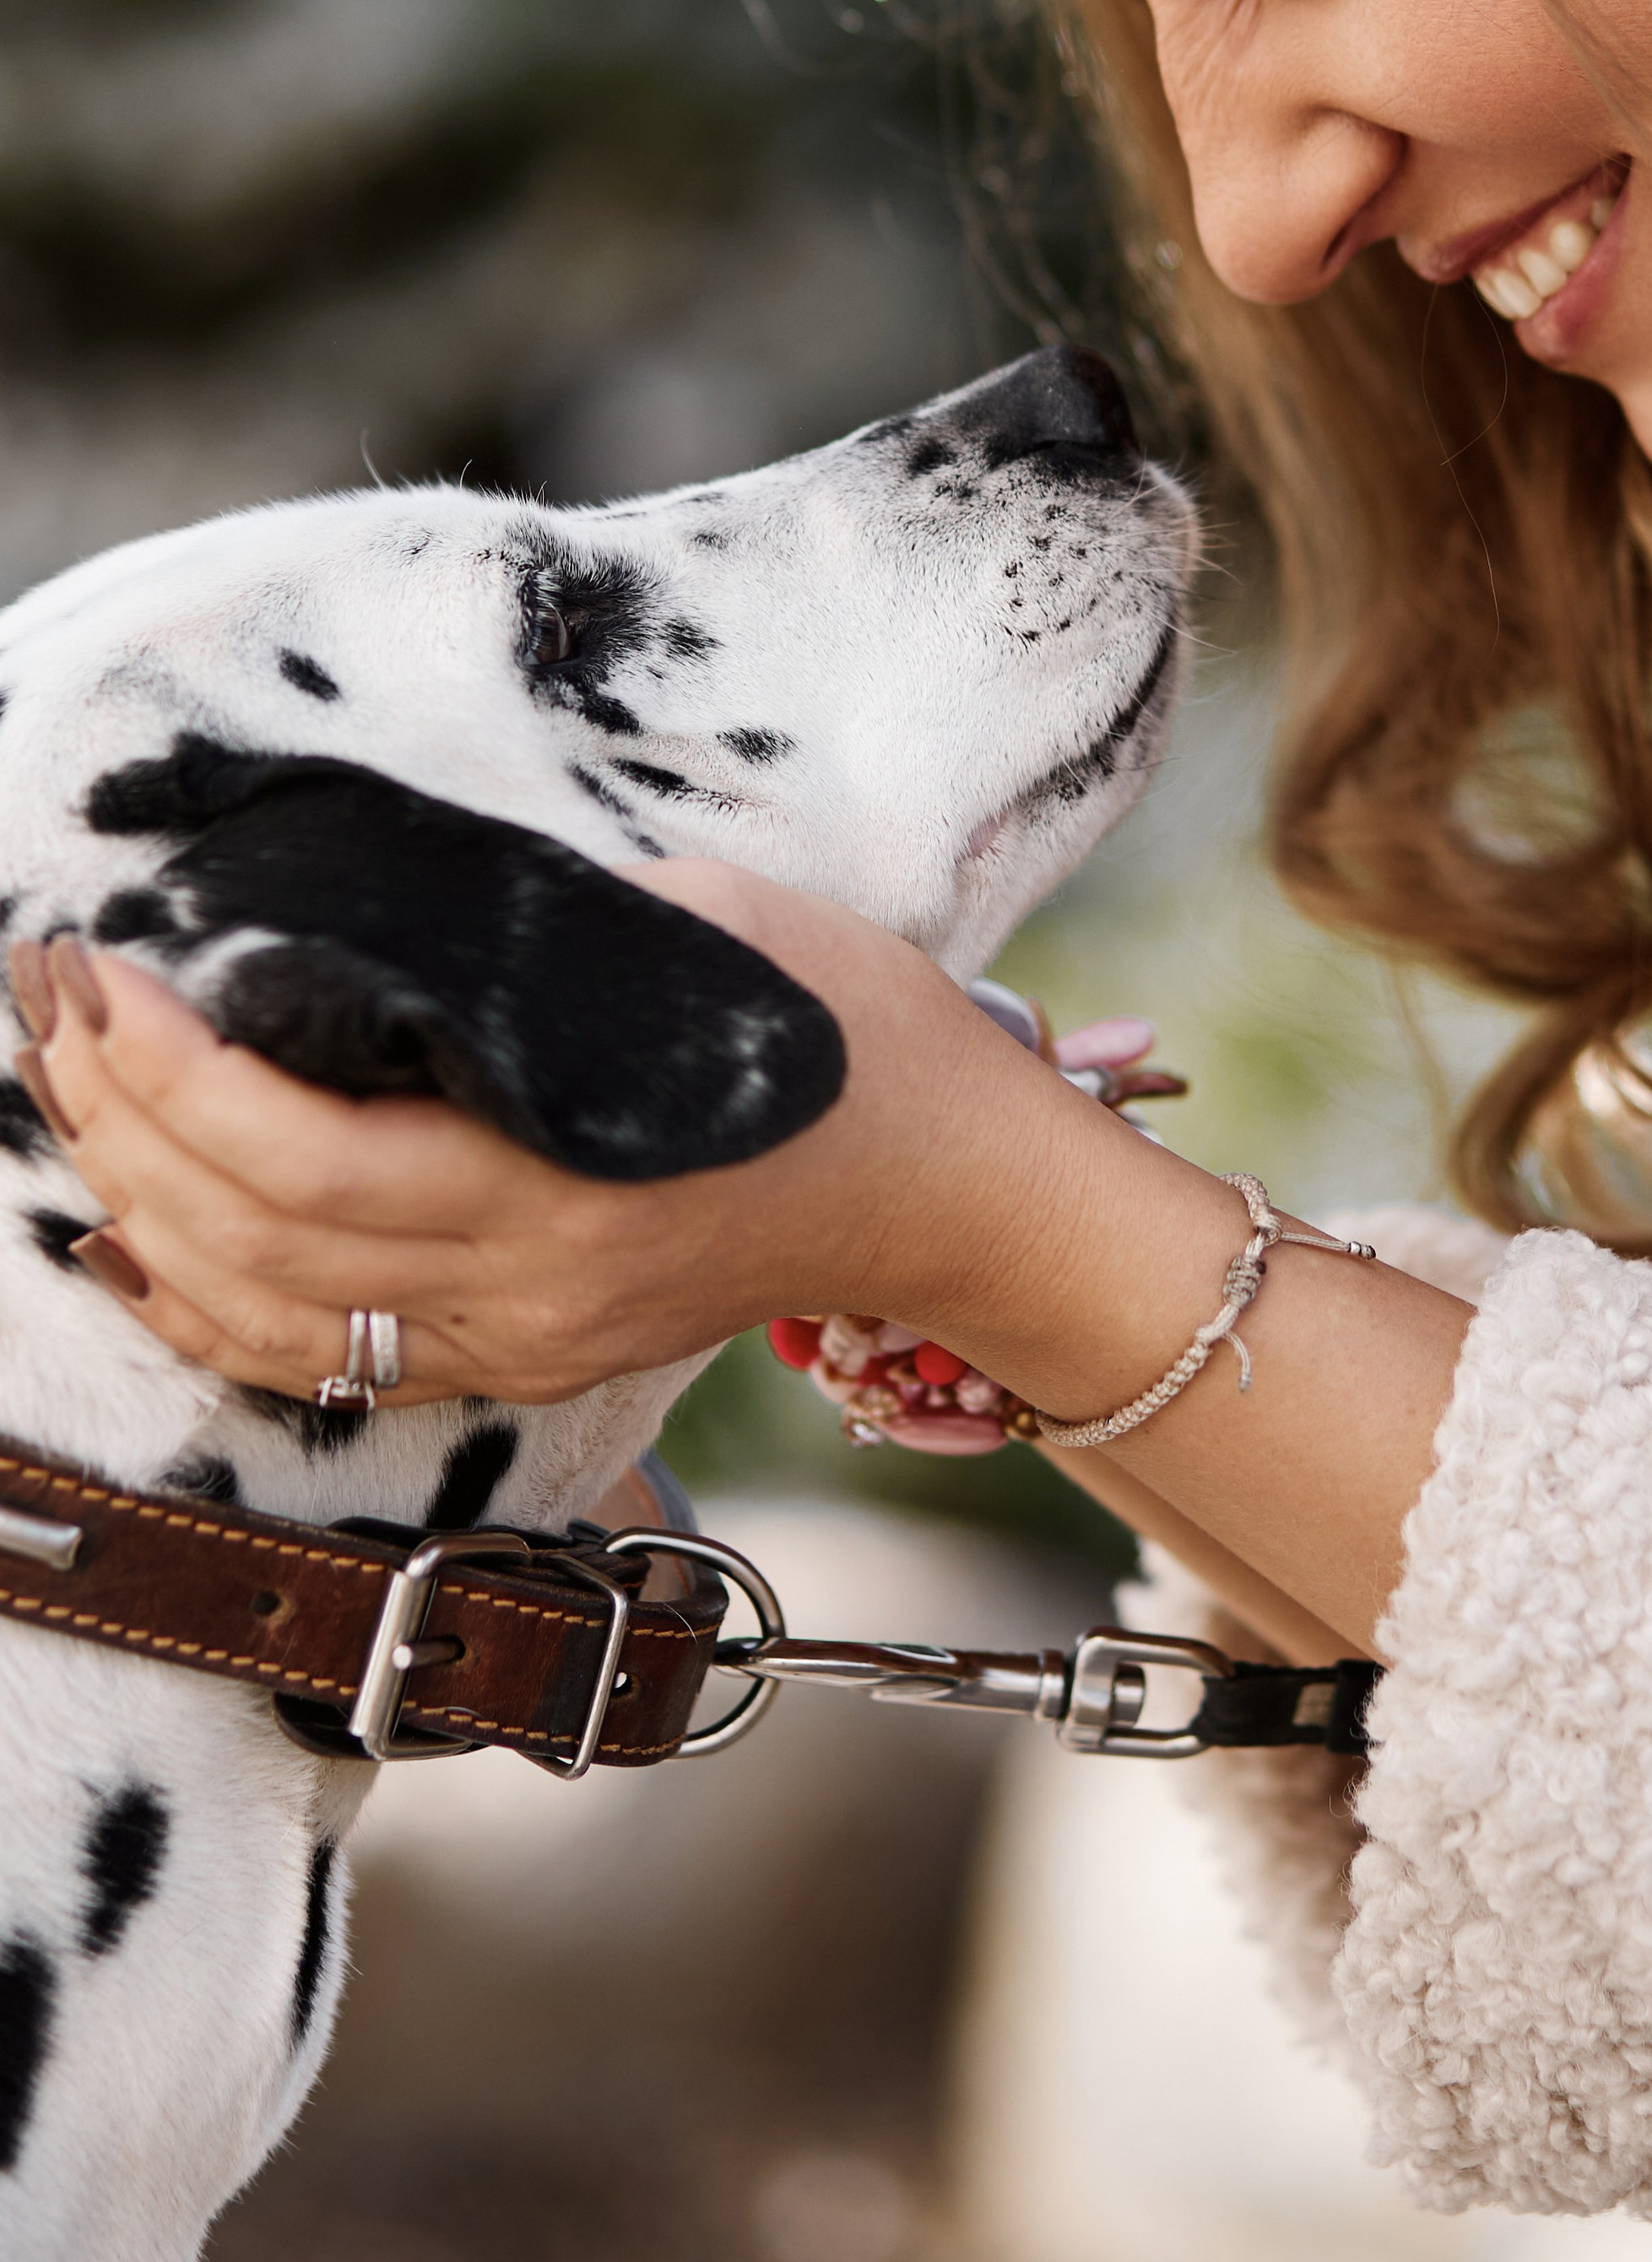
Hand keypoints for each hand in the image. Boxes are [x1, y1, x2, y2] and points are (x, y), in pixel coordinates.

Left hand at [13, 865, 1113, 1406]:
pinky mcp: (529, 1358)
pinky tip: (132, 1240)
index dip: (172, 1072)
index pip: (301, 1155)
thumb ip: (525, 928)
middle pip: (254, 1238)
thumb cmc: (847, 1027)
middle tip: (54, 1001)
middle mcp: (528, 1285)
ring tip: (71, 1091)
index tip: (105, 966)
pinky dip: (208, 1309)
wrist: (952, 1182)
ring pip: (269, 1313)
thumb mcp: (696, 919)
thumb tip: (357, 902)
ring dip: (142, 1205)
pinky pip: (329, 1359)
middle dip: (123, 1120)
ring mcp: (525, 1338)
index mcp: (565, 1175)